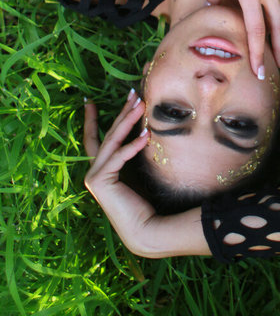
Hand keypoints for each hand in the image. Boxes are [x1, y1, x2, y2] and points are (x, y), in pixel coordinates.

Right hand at [83, 92, 209, 257]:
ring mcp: (94, 176)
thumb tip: (145, 129)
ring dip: (128, 120)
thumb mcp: (136, 170)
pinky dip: (133, 145)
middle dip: (121, 112)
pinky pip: (119, 157)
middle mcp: (93, 171)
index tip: (89, 100)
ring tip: (142, 104)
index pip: (93, 138)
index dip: (90, 119)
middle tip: (134, 93)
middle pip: (108, 134)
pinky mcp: (100, 181)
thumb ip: (132, 153)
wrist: (146, 228)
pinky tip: (147, 135)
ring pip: (113, 140)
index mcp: (101, 169)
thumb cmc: (144, 201)